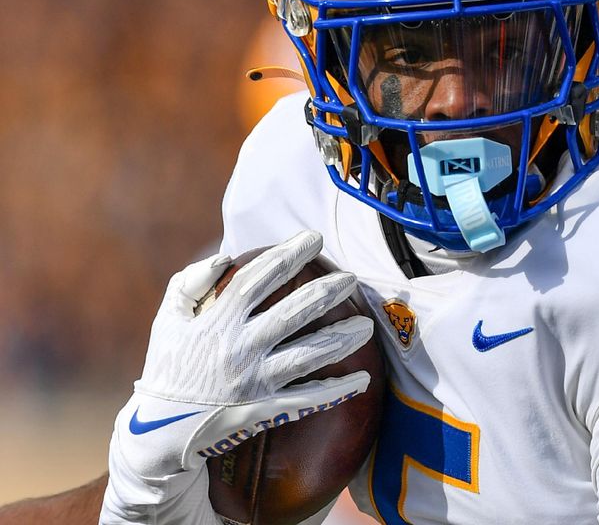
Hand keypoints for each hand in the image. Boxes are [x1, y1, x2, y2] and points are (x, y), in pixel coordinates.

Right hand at [100, 231, 373, 523]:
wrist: (159, 431)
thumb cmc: (167, 367)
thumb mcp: (168, 319)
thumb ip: (190, 282)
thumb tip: (224, 256)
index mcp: (217, 321)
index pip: (258, 278)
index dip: (288, 255)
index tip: (313, 238)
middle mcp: (239, 348)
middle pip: (293, 313)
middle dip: (326, 292)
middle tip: (351, 278)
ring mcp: (254, 381)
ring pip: (307, 355)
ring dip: (341, 339)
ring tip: (367, 325)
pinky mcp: (264, 409)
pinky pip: (306, 399)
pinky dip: (335, 390)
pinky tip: (363, 379)